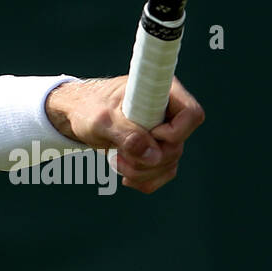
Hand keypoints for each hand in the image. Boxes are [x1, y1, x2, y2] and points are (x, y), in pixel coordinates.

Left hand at [45, 76, 203, 193]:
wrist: (79, 116)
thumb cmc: (90, 108)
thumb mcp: (102, 119)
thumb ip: (126, 133)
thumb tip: (153, 155)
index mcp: (161, 91)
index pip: (192, 115)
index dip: (173, 132)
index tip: (147, 132)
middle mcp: (169, 112)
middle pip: (177, 147)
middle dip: (147, 158)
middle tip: (119, 154)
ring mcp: (166, 132)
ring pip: (169, 164)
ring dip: (142, 171)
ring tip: (115, 160)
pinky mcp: (158, 149)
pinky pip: (163, 174)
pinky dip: (144, 179)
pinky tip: (125, 175)